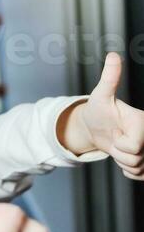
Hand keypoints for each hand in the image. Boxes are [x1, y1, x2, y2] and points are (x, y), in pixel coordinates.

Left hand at [60, 53, 143, 178]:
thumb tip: (113, 55)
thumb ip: (110, 78)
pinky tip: (122, 155)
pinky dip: (126, 171)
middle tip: (115, 138)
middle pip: (136, 160)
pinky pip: (137, 176)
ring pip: (137, 169)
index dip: (119, 143)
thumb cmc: (98, 110)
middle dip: (120, 154)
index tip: (115, 132)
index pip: (133, 147)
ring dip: (122, 161)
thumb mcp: (101, 95)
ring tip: (118, 145)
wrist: (95, 127)